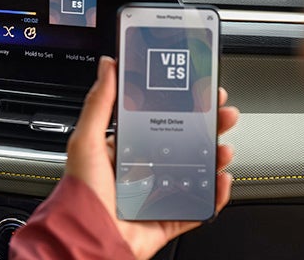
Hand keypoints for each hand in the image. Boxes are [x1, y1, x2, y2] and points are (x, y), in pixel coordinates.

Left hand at [65, 56, 238, 259]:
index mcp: (122, 150)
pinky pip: (199, 206)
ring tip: (224, 146)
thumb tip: (107, 65)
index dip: (181, 107)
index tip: (200, 92)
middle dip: (207, 128)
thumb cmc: (79, 192)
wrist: (86, 237)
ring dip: (214, 157)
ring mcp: (156, 194)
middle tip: (223, 114)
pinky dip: (215, 195)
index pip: (157, 121)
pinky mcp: (167, 218)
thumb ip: (99, 103)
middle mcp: (141, 170)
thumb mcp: (85, 139)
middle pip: (183, 144)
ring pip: (195, 172)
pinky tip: (222, 180)